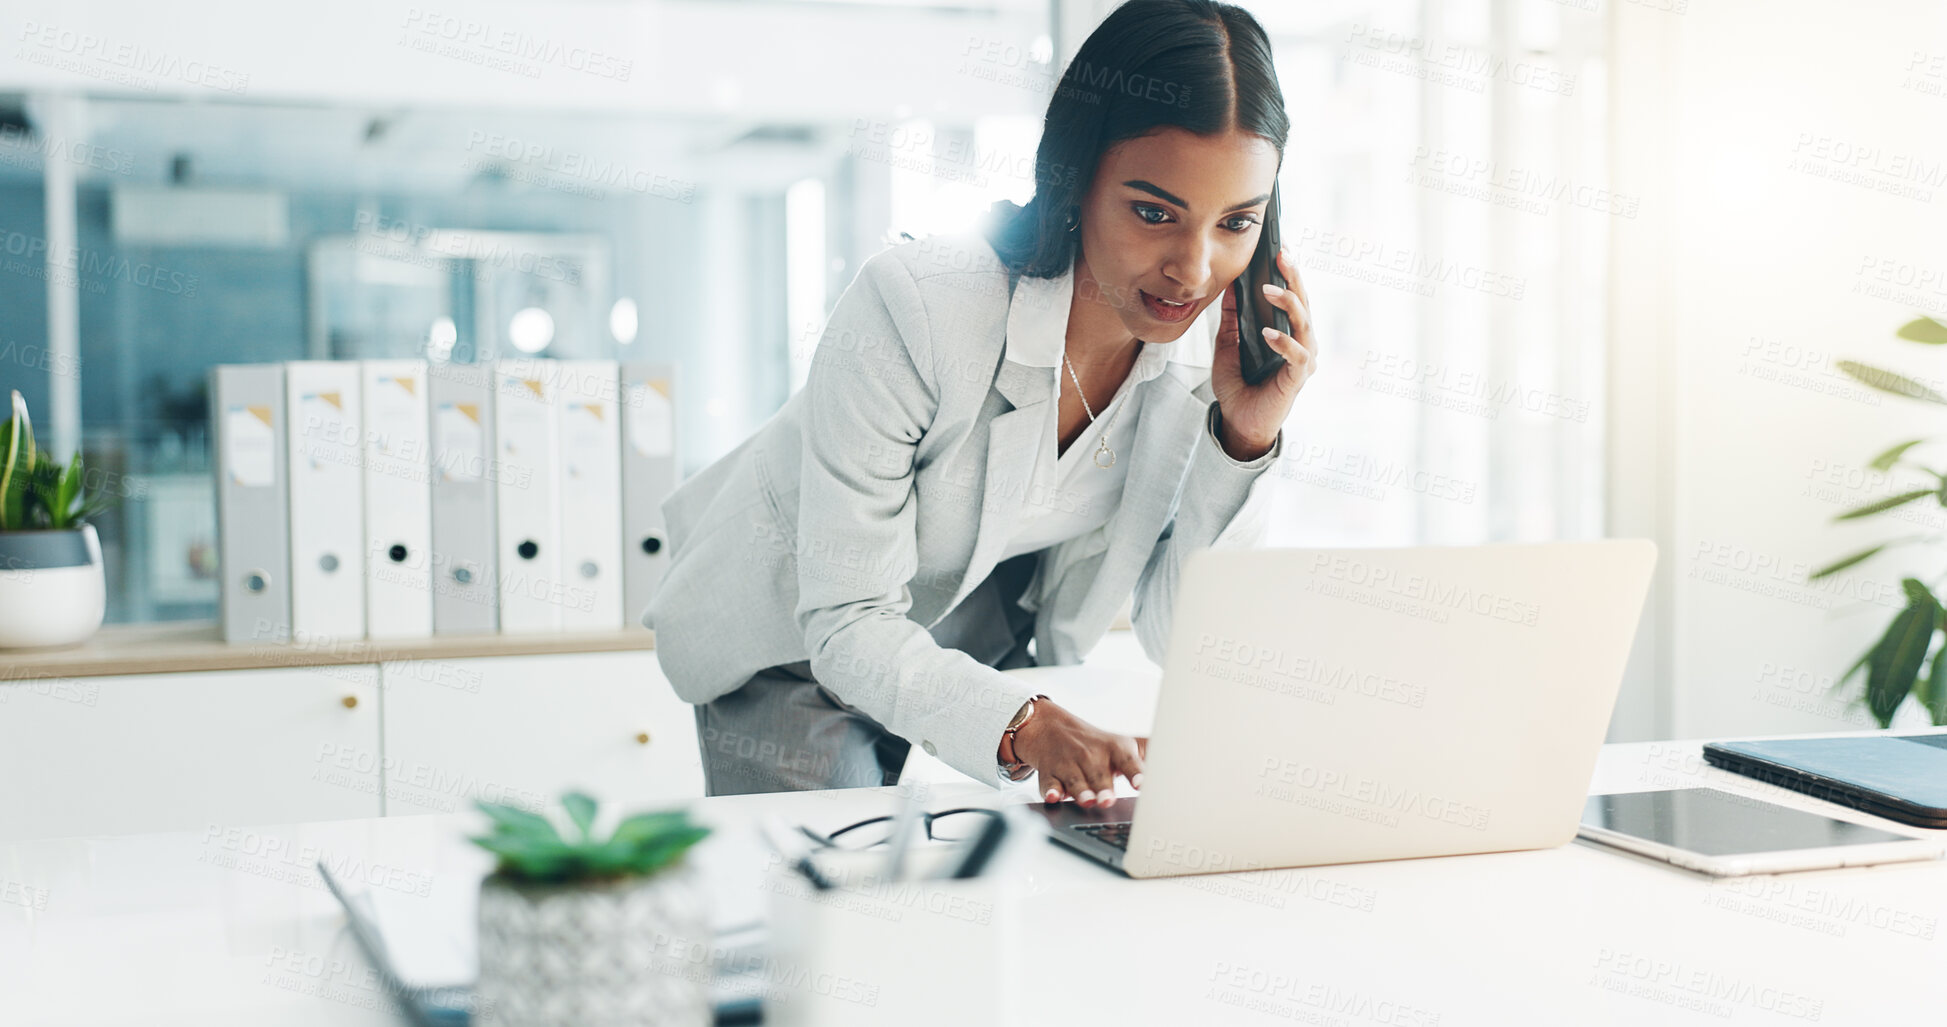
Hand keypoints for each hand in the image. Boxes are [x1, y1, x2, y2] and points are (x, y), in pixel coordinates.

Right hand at [1008, 700, 1143, 808]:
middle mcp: (1092, 755)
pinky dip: (1050, 791)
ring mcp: (1070, 764)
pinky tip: (1054, 797)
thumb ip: (1151, 754)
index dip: (1136, 771)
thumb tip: (1189, 759)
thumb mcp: (1125, 745)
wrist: (1051, 728)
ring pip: (1075, 780)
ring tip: (1088, 801)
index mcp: (1115, 749)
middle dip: (1104, 788)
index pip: (1128, 759)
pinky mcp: (1050, 773)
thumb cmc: (1096, 743)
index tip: (1142, 784)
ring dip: (1081, 791)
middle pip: (1099, 774)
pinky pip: (1049, 783)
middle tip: (1109, 800)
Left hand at [1210, 246, 1317, 458]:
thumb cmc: (1238, 384)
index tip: (1280, 245)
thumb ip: (1232, 318)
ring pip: (1305, 323)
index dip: (1288, 270)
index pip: (1292, 294)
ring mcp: (1303, 360)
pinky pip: (1298, 356)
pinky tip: (1268, 332)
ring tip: (1268, 289)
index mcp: (1288, 330)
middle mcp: (1302, 341)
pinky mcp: (1297, 379)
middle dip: (1293, 276)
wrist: (1237, 421)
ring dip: (1288, 303)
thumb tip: (1231, 286)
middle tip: (1282, 253)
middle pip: (1303, 302)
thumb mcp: (1228, 344)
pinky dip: (1284, 342)